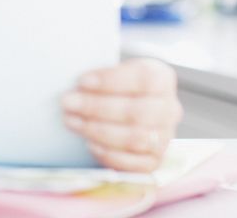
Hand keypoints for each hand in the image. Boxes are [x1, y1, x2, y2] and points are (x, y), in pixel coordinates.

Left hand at [60, 58, 182, 172]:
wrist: (124, 109)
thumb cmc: (113, 88)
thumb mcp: (111, 72)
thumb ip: (99, 77)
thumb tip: (76, 86)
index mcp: (161, 78)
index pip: (143, 78)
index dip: (111, 80)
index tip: (82, 81)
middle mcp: (169, 108)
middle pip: (137, 111)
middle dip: (97, 107)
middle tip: (68, 102)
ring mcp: (164, 137)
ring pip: (135, 138)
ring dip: (98, 130)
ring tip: (72, 121)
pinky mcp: (154, 160)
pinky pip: (134, 164)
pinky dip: (109, 154)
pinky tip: (89, 143)